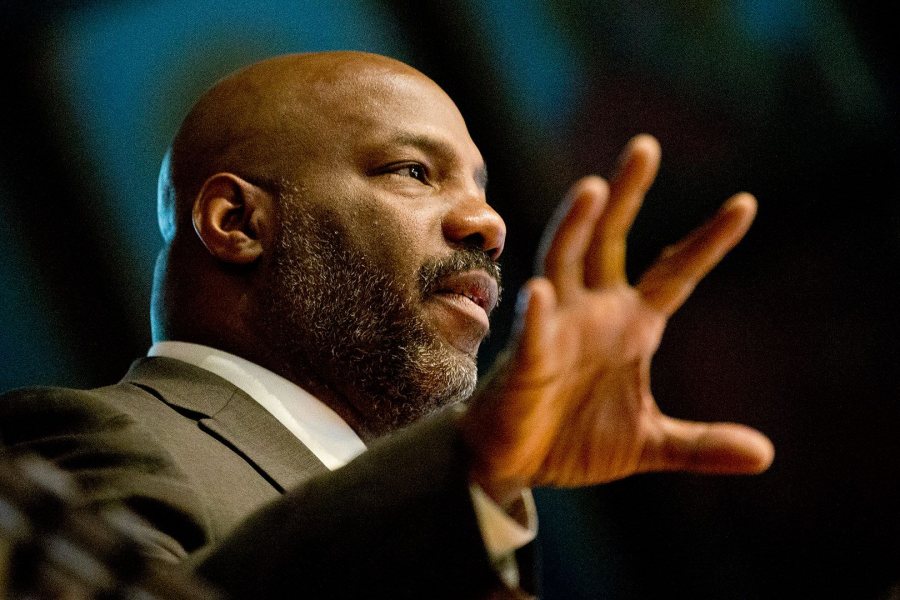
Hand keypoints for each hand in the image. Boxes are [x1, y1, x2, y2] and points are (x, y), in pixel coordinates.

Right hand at [461, 134, 773, 504]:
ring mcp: (555, 329)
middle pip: (610, 240)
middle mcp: (593, 313)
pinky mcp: (525, 361)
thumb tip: (764, 455)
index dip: (708, 240)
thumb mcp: (651, 444)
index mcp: (630, 325)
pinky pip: (532, 332)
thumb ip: (701, 443)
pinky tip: (541, 292)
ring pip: (563, 263)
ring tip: (592, 189)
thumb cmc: (575, 441)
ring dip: (575, 228)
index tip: (745, 204)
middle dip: (627, 195)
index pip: (674, 273)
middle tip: (646, 147)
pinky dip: (536, 313)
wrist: (514, 465)